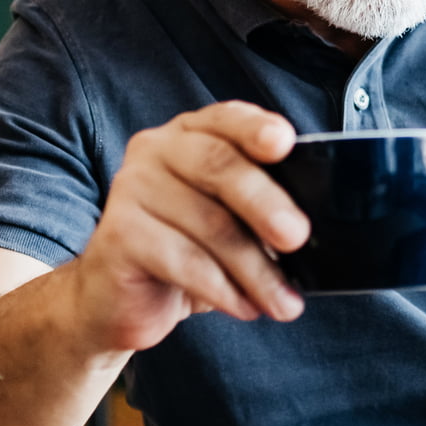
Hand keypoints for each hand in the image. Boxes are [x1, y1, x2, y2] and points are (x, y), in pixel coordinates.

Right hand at [70, 101, 309, 351]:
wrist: (117, 299)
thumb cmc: (184, 252)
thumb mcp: (228, 222)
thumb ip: (260, 208)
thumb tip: (308, 229)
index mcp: (190, 134)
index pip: (226, 119)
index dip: (255, 128)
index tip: (285, 143)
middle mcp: (156, 151)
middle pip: (218, 166)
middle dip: (265, 203)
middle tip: (297, 237)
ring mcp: (131, 189)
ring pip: (209, 224)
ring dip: (256, 270)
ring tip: (284, 303)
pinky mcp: (118, 235)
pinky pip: (184, 261)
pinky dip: (224, 289)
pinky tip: (245, 307)